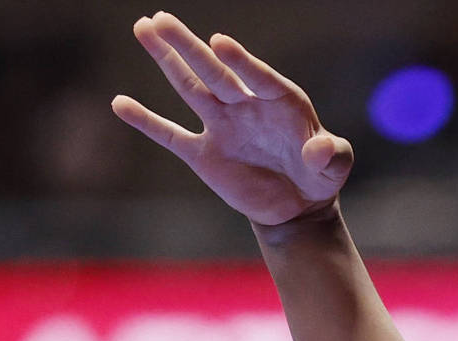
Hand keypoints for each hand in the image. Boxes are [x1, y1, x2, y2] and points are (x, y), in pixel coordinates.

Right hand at [111, 13, 351, 227]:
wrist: (298, 205)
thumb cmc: (320, 175)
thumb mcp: (336, 165)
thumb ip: (333, 155)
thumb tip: (320, 151)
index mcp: (279, 99)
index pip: (257, 76)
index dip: (240, 61)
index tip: (220, 43)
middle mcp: (246, 104)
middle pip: (213, 71)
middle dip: (188, 46)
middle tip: (160, 19)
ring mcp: (222, 126)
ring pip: (190, 87)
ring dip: (167, 60)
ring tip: (144, 28)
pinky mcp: (204, 154)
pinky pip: (171, 135)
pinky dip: (147, 121)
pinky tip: (121, 104)